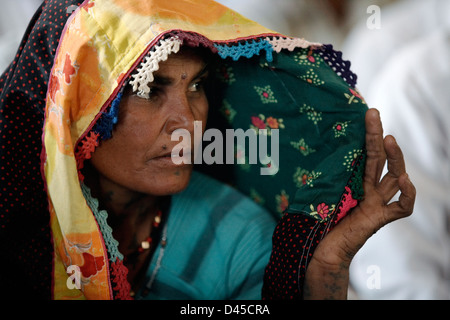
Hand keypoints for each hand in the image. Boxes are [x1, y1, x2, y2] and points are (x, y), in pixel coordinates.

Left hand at [304, 108, 415, 298]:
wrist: (319, 251)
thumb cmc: (315, 222)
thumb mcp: (317, 190)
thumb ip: (322, 173)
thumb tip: (312, 148)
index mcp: (355, 181)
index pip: (365, 154)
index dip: (367, 135)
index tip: (365, 115)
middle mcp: (369, 190)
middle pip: (379, 160)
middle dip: (377, 136)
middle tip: (373, 114)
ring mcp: (376, 204)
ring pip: (394, 177)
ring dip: (395, 157)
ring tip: (388, 138)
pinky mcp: (379, 219)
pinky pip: (402, 207)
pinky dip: (408, 194)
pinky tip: (404, 180)